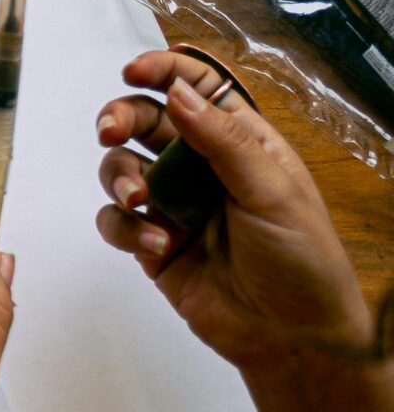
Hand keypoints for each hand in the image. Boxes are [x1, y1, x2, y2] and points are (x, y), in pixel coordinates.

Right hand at [96, 49, 373, 378]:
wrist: (294, 340)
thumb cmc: (302, 259)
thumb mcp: (273, 192)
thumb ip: (223, 141)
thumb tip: (177, 92)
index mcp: (242, 143)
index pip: (197, 89)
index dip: (164, 72)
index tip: (134, 72)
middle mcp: (201, 167)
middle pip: (145, 121)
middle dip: (120, 118)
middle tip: (109, 131)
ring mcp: (173, 205)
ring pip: (120, 168)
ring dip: (119, 177)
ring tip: (138, 200)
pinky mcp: (150, 243)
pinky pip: (114, 221)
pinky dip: (124, 227)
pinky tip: (156, 246)